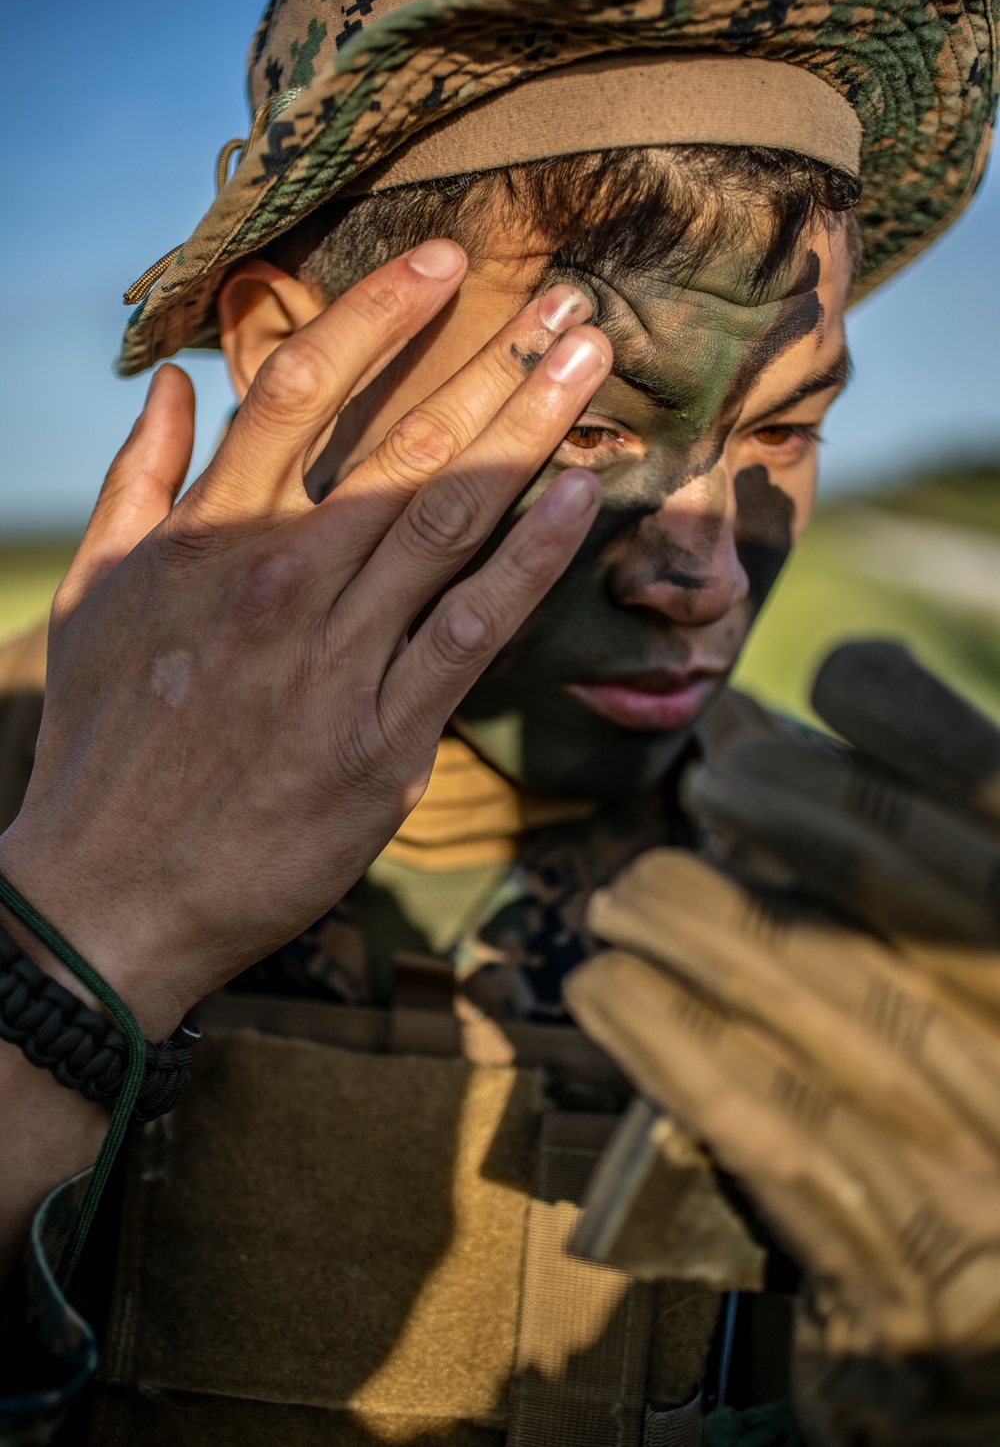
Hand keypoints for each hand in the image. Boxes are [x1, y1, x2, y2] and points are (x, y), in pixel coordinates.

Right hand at [0, 241, 609, 1039]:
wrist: (110, 892)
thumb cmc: (104, 744)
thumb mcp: (95, 598)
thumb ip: (137, 485)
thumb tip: (174, 389)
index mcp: (209, 537)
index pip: (301, 389)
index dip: (381, 313)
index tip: (446, 262)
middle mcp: (281, 580)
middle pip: (404, 443)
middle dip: (493, 361)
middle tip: (569, 305)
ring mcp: (337, 657)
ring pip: (450, 518)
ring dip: (530, 431)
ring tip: (590, 367)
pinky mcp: (384, 737)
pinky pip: (475, 628)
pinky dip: (533, 557)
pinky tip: (582, 496)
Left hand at [565, 645, 999, 1356]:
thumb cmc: (984, 1092)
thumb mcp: (985, 961)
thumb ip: (920, 852)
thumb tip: (754, 726)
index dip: (915, 717)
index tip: (838, 676)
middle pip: (895, 877)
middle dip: (786, 799)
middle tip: (713, 780)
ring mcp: (974, 1165)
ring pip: (808, 986)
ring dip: (693, 914)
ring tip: (633, 893)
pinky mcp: (895, 1265)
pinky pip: (756, 1120)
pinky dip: (666, 1037)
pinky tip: (608, 987)